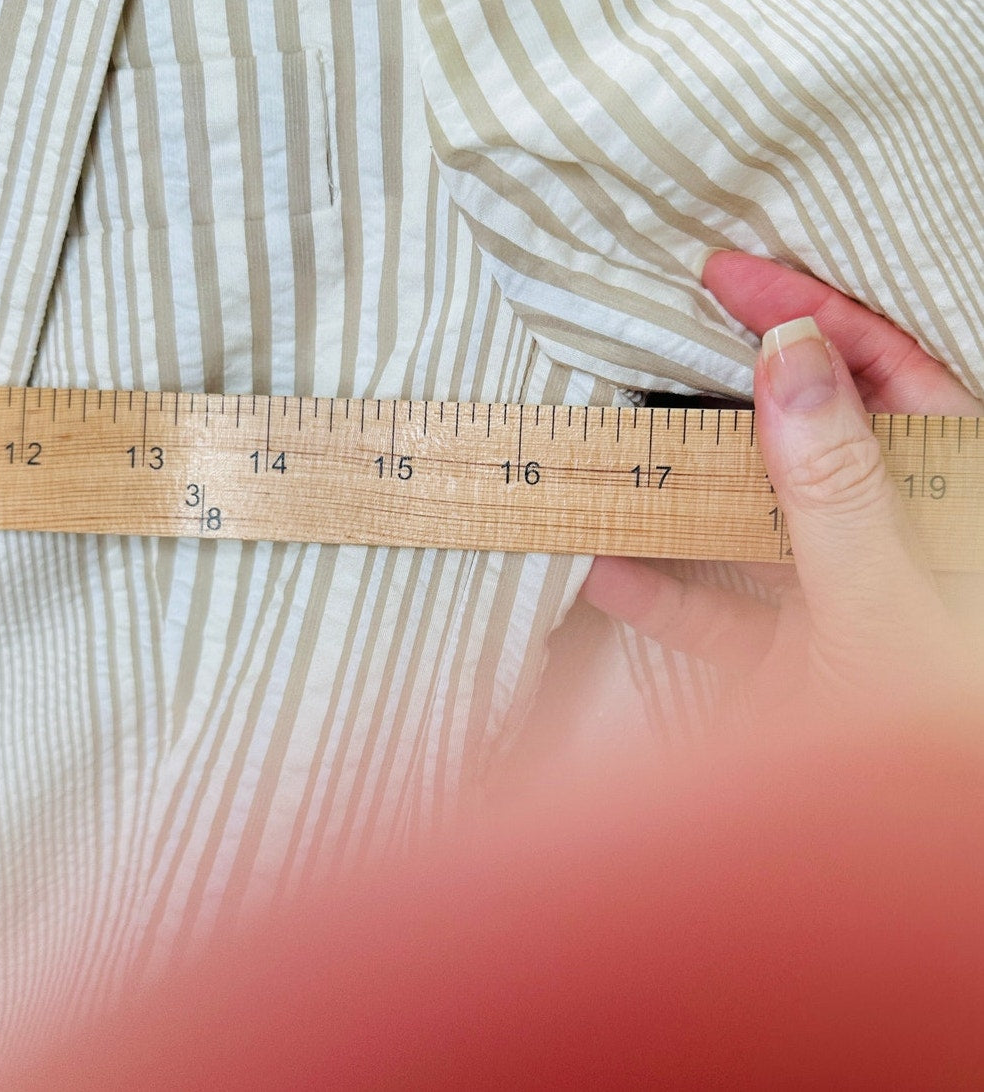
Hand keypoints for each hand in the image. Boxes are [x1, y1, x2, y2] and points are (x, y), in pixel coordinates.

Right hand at [582, 252, 983, 733]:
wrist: (913, 860)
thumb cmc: (935, 724)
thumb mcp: (884, 595)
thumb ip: (832, 482)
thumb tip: (788, 357)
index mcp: (950, 499)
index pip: (882, 373)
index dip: (810, 312)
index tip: (728, 274)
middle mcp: (889, 535)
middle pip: (800, 438)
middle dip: (726, 395)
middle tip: (652, 348)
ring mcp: (831, 594)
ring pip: (745, 521)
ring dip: (676, 495)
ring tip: (611, 450)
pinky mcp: (781, 656)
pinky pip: (713, 612)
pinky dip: (658, 594)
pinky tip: (601, 568)